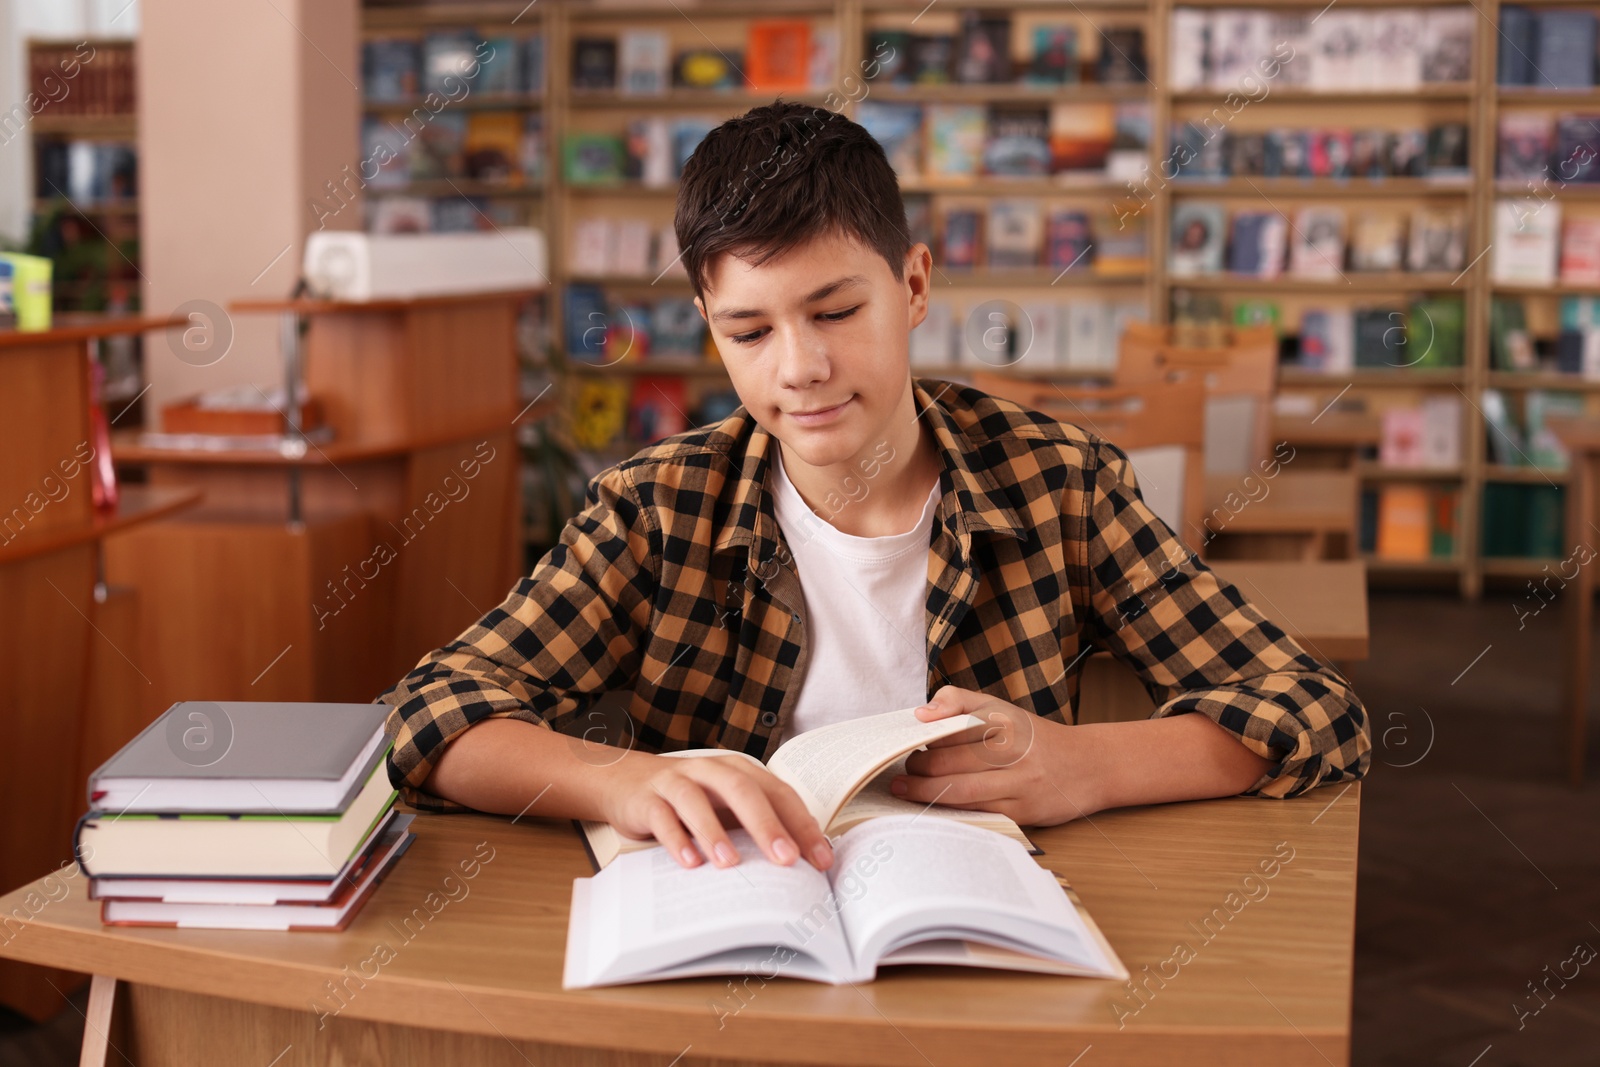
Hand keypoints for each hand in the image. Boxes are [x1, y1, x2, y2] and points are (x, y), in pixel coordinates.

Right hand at [601, 752, 833, 871]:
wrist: (627, 780)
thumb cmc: (691, 800)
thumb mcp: (727, 808)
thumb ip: (757, 827)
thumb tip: (802, 865)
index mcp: (740, 771)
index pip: (779, 794)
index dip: (802, 825)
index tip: (820, 860)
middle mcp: (711, 770)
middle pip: (743, 791)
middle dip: (767, 826)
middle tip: (785, 859)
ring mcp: (676, 781)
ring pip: (697, 800)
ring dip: (715, 832)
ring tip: (731, 864)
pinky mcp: (647, 798)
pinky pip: (662, 816)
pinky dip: (676, 839)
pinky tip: (690, 863)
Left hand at [890, 686, 1105, 826]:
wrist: (1090, 766)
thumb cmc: (1035, 738)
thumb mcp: (1002, 709)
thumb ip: (959, 701)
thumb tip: (920, 714)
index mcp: (1006, 720)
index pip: (952, 726)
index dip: (922, 737)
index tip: (901, 742)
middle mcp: (1015, 751)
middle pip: (951, 761)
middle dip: (918, 768)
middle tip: (901, 770)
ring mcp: (1021, 784)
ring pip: (961, 790)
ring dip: (925, 792)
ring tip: (904, 788)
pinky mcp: (1024, 812)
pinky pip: (979, 813)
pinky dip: (950, 811)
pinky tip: (932, 808)